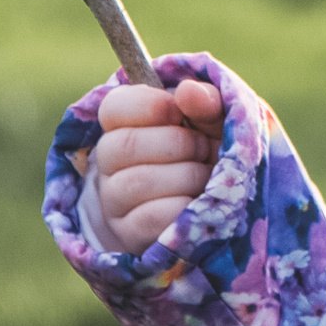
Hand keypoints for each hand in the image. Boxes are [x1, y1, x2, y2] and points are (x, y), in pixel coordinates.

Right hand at [88, 78, 225, 251]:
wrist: (213, 209)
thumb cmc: (210, 154)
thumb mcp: (216, 122)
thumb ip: (207, 102)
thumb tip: (189, 91)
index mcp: (125, 124)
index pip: (114, 107)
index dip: (149, 105)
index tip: (178, 111)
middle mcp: (109, 161)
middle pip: (125, 144)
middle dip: (178, 144)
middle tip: (204, 149)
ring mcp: (114, 200)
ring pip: (138, 182)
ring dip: (187, 176)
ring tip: (206, 178)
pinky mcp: (128, 234)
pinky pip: (150, 218)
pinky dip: (183, 208)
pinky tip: (198, 204)